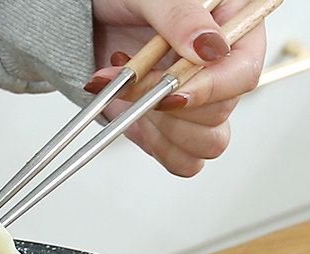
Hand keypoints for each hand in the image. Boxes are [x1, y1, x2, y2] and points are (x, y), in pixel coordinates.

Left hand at [85, 0, 266, 175]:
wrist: (89, 17)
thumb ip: (181, 16)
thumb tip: (209, 47)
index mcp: (233, 30)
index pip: (243, 73)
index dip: (210, 89)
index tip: (172, 93)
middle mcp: (218, 71)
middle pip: (220, 114)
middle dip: (169, 107)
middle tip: (133, 79)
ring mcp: (195, 103)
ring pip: (205, 143)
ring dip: (160, 128)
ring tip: (129, 92)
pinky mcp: (168, 127)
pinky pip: (181, 160)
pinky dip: (155, 147)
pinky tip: (131, 117)